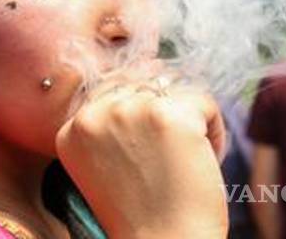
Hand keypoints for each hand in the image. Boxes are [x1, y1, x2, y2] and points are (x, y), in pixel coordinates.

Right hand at [55, 69, 228, 238]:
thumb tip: (153, 72)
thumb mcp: (106, 163)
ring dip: (189, 121)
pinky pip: (205, 101)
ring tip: (185, 162)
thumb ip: (113, 121)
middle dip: (165, 117)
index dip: (140, 119)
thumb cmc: (143, 212)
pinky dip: (214, 131)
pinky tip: (204, 160)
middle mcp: (95, 114)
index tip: (147, 158)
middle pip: (144, 85)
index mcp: (72, 128)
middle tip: (168, 163)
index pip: (112, 90)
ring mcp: (131, 111)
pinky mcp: (171, 116)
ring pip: (176, 90)